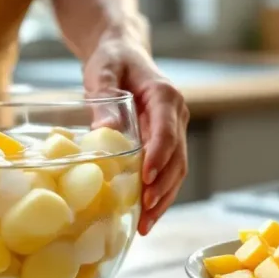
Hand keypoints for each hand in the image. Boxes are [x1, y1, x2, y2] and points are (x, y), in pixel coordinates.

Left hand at [83, 36, 188, 235]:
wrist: (121, 54)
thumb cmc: (111, 60)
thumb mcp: (101, 71)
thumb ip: (104, 98)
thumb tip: (107, 129)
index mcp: (165, 95)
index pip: (167, 130)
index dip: (159, 155)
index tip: (147, 178)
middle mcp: (176, 114)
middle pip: (177, 156)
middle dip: (163, 187)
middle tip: (145, 210)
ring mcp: (174, 130)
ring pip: (177, 169)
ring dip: (164, 198)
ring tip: (147, 223)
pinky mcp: (166, 142)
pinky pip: (168, 171)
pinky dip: (160, 194)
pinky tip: (147, 215)